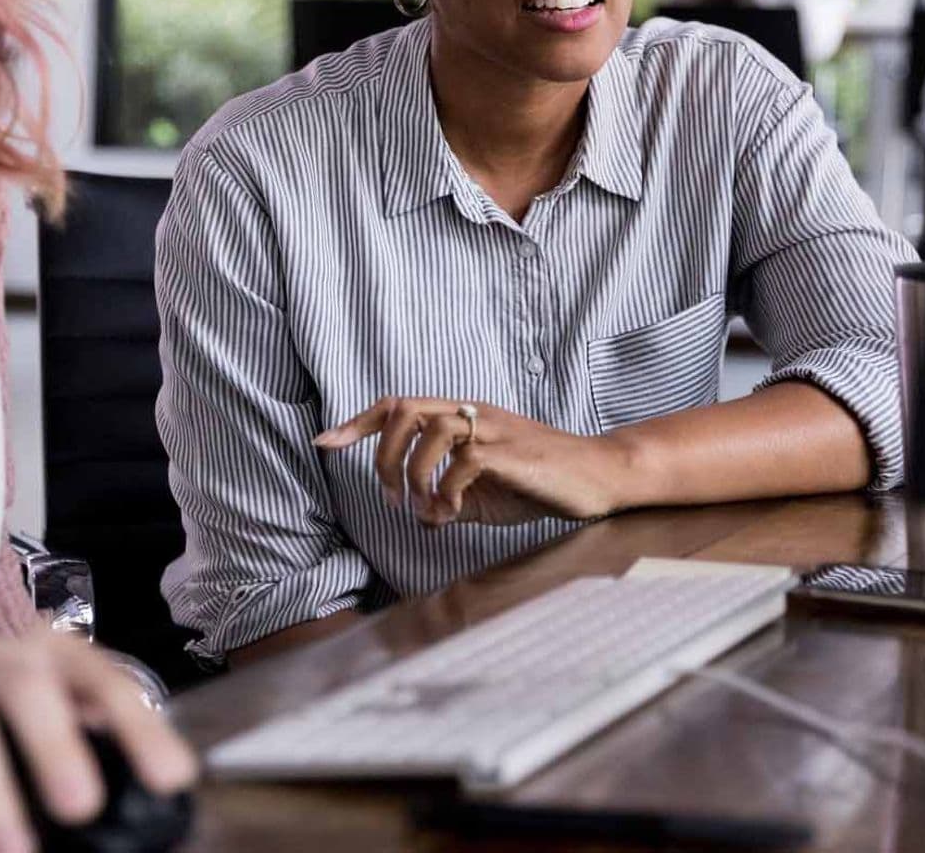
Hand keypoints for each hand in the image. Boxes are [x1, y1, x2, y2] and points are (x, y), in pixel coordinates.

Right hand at [0, 629, 198, 852]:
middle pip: (27, 691)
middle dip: (54, 748)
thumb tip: (167, 788)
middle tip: (81, 807)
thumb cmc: (36, 714)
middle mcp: (3, 661)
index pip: (107, 683)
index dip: (141, 731)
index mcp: (61, 654)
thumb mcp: (76, 710)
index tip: (172, 779)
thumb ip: (112, 744)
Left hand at [314, 396, 629, 525]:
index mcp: (464, 418)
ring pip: (431, 428)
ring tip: (425, 508)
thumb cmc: (542, 483)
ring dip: (415, 474)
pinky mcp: (511, 452)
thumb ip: (449, 500)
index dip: (358, 423)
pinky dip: (447, 492)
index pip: (400, 405)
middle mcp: (475, 414)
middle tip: (393, 497)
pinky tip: (453, 513)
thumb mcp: (485, 495)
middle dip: (383, 455)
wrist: (598, 478)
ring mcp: (493, 430)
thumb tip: (421, 518)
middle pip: (405, 409)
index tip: (326, 442)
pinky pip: (462, 462)